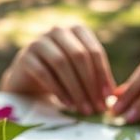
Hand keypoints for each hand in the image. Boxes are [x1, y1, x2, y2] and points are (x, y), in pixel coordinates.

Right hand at [0, 26, 115, 113]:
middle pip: (79, 56)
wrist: (28, 78)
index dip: (103, 74)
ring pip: (62, 63)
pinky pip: (45, 73)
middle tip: (97, 107)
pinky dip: (59, 90)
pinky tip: (68, 104)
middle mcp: (58, 31)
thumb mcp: (80, 72)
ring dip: (76, 89)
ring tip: (84, 109)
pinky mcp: (25, 57)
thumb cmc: (61, 75)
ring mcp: (39, 42)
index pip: (94, 51)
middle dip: (90, 84)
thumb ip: (96, 78)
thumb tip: (114, 96)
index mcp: (77, 30)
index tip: (108, 97)